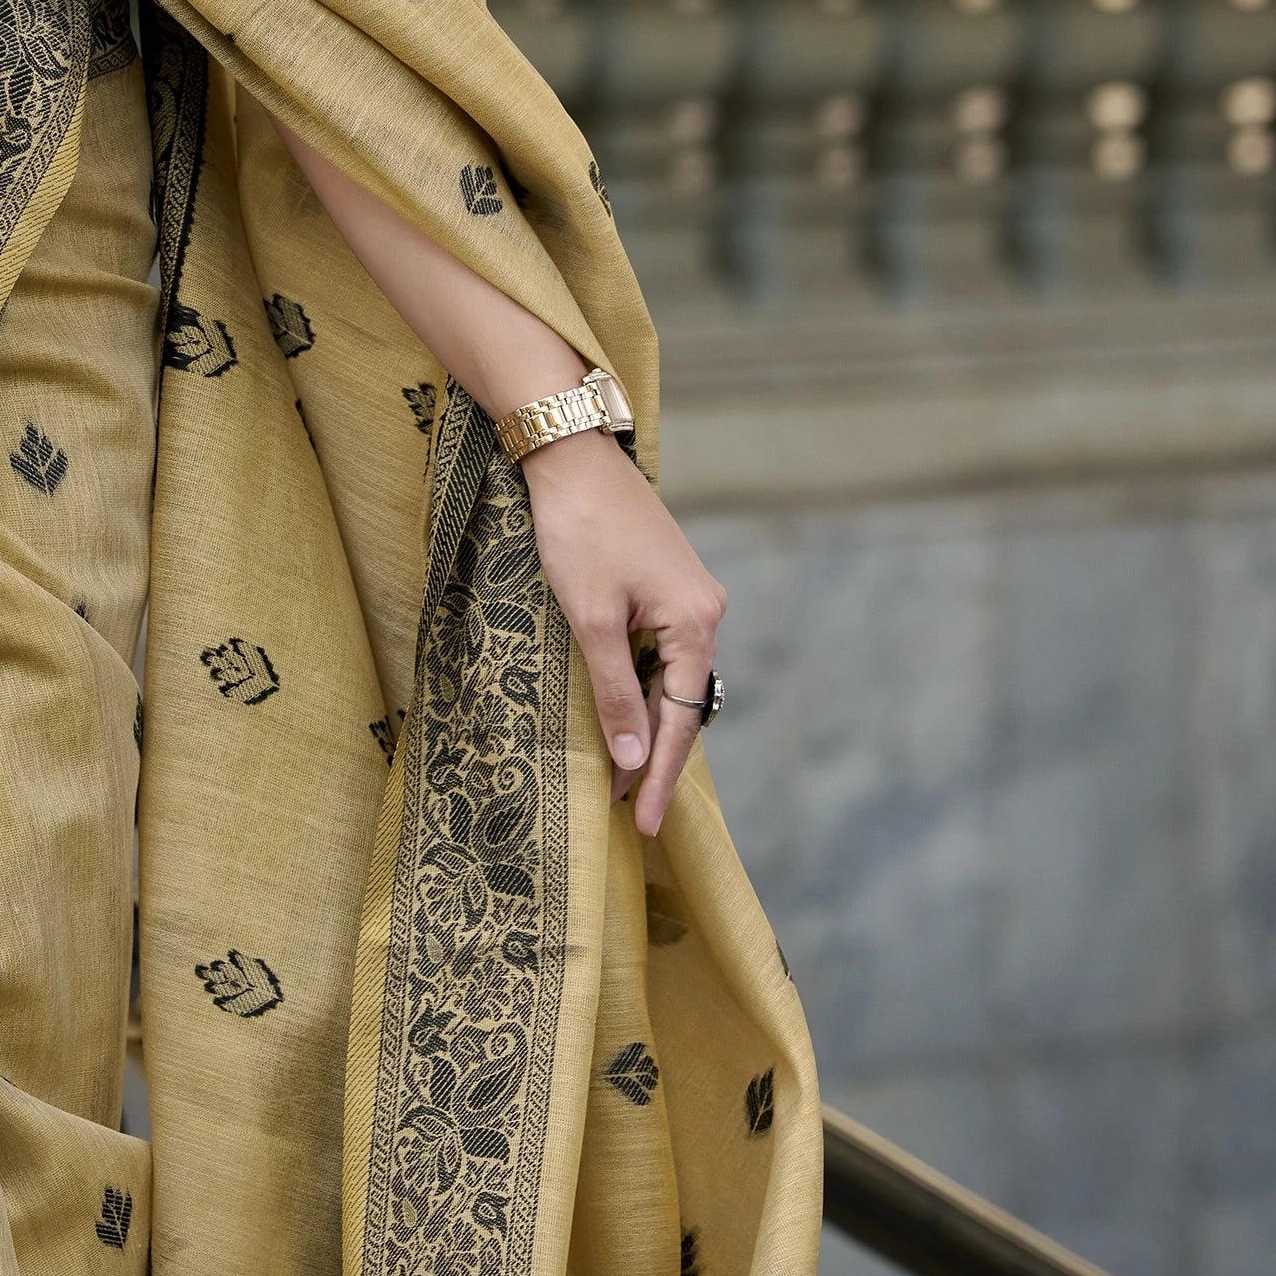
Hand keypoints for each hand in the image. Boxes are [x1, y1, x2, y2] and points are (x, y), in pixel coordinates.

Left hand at [519, 430, 727, 838]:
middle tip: (626, 809)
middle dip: (654, 756)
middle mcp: (705, 611)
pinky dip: (643, 684)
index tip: (639, 821)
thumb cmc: (578, 530)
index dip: (658, 774)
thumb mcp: (591, 619)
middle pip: (682, 701)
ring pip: (671, 676)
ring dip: (647, 721)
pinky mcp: (666, 581)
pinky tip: (623, 708)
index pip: (680, 719)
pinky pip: (662, 649)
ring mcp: (688, 594)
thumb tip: (632, 758)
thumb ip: (615, 690)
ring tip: (620, 772)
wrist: (570, 454)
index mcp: (696, 623)